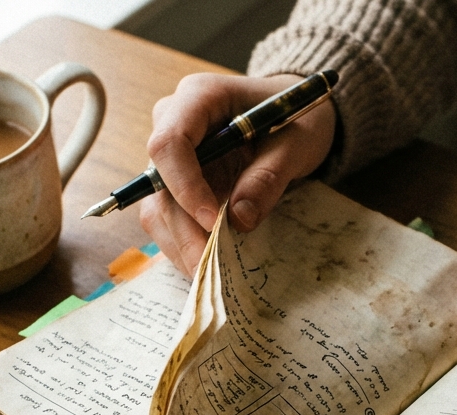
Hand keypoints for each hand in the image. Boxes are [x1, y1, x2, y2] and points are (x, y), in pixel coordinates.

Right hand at [141, 73, 336, 273]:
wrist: (295, 114)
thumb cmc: (298, 117)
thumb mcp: (297, 142)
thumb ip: (268, 175)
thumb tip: (239, 218)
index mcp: (198, 98)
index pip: (170, 143)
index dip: (185, 186)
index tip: (213, 222)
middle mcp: (172, 122)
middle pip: (158, 183)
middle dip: (184, 229)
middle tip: (209, 269)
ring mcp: (171, 155)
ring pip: (157, 205)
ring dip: (180, 243)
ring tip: (209, 275)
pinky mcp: (175, 181)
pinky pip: (168, 216)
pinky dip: (185, 243)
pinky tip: (207, 265)